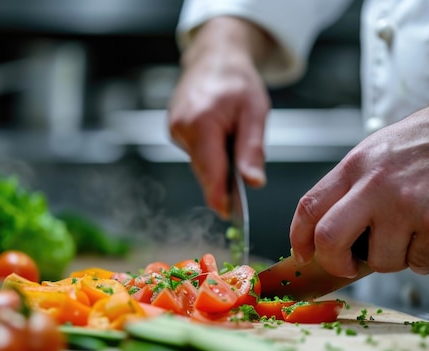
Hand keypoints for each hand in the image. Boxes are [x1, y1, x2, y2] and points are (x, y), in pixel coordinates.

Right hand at [168, 16, 271, 218]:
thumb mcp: (255, 113)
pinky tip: (219, 141)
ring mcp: (174, 128)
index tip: (226, 215)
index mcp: (202, 122)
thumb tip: (253, 183)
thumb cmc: (238, 81)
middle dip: (221, 182)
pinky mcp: (173, 129)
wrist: (215, 57)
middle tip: (240, 191)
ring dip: (216, 165)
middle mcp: (181, 127)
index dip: (218, 196)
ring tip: (232, 147)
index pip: (209, 170)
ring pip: (199, 162)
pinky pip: (193, 152)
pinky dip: (208, 154)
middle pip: (203, 170)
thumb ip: (252, 150)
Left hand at [290, 88, 428, 277]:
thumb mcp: (375, 152)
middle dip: (334, 263)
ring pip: (380, 261)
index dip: (298, 238)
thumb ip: (349, 186)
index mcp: (355, 166)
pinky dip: (422, 259)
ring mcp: (407, 205)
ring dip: (391, 260)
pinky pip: (418, 263)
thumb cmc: (427, 142)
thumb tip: (326, 228)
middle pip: (329, 240)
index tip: (303, 253)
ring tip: (405, 238)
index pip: (308, 207)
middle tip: (347, 265)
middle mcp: (375, 185)